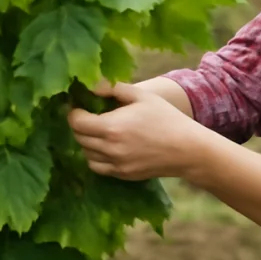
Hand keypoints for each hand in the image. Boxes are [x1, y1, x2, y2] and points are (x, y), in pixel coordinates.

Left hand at [67, 81, 211, 180]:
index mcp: (112, 127)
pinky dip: (96, 157)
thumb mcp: (141, 96)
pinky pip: (98, 167)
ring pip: (86, 154)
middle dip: (79, 125)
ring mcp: (116, 164)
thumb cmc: (166, 118)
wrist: (187, 149)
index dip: (73, 111)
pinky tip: (106, 147)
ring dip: (87, 141)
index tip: (79, 104)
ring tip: (98, 130)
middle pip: (79, 138)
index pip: (76, 122)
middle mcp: (109, 149)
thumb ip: (113, 89)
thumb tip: (91, 85)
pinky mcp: (122, 174)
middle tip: (88, 115)